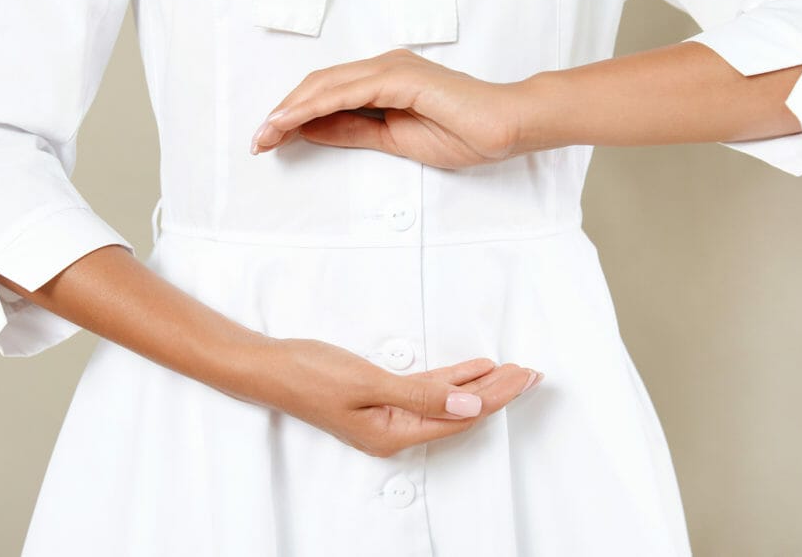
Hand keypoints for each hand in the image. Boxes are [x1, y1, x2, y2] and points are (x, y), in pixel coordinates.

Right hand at [237, 336, 542, 457]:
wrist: (270, 365)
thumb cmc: (310, 374)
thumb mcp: (369, 384)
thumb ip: (423, 396)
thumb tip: (470, 408)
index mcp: (393, 434)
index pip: (458, 417)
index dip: (495, 397)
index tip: (523, 377)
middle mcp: (395, 430)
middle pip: (458, 412)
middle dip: (497, 392)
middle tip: (530, 372)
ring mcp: (388, 415)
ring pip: (446, 400)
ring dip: (479, 385)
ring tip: (512, 371)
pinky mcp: (380, 397)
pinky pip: (427, 390)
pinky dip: (452, 378)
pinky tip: (473, 369)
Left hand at [248, 48, 530, 167]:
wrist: (507, 128)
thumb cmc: (464, 133)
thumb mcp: (394, 140)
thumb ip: (354, 131)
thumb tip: (311, 131)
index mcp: (384, 79)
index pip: (327, 94)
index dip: (294, 115)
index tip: (269, 140)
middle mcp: (384, 66)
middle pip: (318, 85)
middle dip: (282, 113)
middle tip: (257, 141)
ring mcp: (392, 67)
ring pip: (326, 85)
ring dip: (290, 111)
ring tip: (265, 134)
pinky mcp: (401, 76)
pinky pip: (348, 91)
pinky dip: (316, 106)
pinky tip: (293, 122)